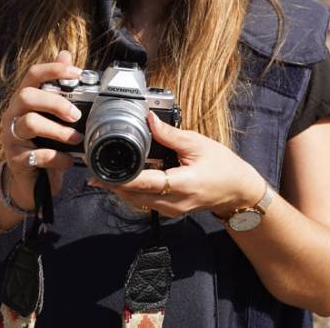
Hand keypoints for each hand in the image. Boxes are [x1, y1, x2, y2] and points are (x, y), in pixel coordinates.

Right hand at [0, 50, 83, 210]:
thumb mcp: (51, 114)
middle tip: (76, 115)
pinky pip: (36, 155)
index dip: (53, 69)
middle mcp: (13, 114)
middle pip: (27, 96)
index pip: (32, 74)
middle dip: (55, 102)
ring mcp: (11, 137)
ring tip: (76, 139)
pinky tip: (68, 161)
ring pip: (30, 124)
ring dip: (58, 131)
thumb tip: (64, 53)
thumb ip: (57, 85)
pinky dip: (57, 157)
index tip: (77, 72)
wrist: (29, 181)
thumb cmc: (43, 142)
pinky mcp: (15, 160)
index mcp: (24, 99)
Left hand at [89, 111, 264, 217]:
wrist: (237, 190)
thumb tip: (148, 119)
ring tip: (101, 173)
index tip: (99, 169)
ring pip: (137, 201)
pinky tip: (123, 179)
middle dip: (112, 183)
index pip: (143, 183)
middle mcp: (174, 203)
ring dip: (119, 188)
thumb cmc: (222, 165)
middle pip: (134, 195)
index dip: (119, 177)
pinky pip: (144, 202)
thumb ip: (170, 134)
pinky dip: (132, 191)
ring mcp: (171, 210)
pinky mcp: (170, 211)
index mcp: (182, 184)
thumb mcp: (198, 144)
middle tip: (92, 168)